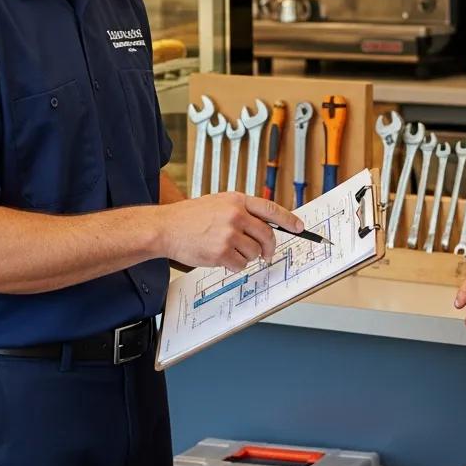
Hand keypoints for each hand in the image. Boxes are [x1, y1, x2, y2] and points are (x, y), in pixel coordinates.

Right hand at [160, 193, 302, 271]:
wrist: (166, 228)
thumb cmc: (190, 216)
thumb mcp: (219, 203)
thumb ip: (241, 211)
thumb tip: (265, 225)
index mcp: (237, 200)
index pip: (271, 209)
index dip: (289, 219)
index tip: (300, 227)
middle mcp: (235, 215)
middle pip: (267, 235)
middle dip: (269, 247)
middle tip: (267, 253)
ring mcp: (229, 234)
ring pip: (254, 252)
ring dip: (247, 256)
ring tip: (229, 250)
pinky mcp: (221, 252)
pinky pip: (240, 264)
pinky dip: (235, 265)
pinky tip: (221, 257)